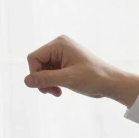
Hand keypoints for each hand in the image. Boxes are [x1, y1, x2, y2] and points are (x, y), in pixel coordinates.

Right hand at [23, 35, 138, 106]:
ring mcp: (63, 55)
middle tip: (52, 93)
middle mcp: (60, 46)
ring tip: (58, 92)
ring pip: (44, 70)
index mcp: (59, 44)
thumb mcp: (67, 80)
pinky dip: (54, 83)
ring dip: (48, 83)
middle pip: (38, 64)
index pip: (34, 58)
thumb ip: (45, 79)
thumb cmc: (94, 78)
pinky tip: (61, 90)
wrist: (113, 83)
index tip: (45, 88)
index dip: (35, 74)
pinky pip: (51, 73)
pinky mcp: (66, 64)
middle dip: (43, 80)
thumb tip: (26, 81)